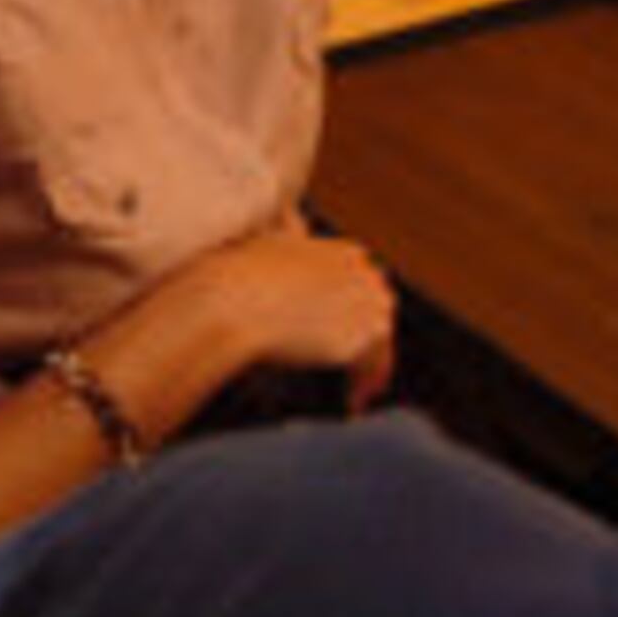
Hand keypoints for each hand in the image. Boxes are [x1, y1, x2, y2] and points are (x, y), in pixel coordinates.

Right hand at [191, 229, 395, 393]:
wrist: (235, 301)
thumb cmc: (240, 272)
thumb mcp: (271, 237)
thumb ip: (290, 229)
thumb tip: (290, 211)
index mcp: (347, 252)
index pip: (369, 286)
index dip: (357, 314)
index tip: (346, 337)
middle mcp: (366, 275)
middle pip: (381, 314)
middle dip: (371, 343)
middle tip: (358, 376)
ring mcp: (368, 306)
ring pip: (381, 343)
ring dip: (371, 370)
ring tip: (355, 396)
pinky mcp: (363, 338)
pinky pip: (374, 369)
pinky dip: (364, 387)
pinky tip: (350, 405)